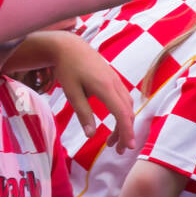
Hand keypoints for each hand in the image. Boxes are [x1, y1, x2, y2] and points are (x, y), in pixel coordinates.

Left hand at [48, 34, 135, 153]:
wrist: (69, 46)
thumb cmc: (67, 68)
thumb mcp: (71, 93)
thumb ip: (83, 113)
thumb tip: (91, 135)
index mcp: (104, 87)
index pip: (121, 114)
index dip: (126, 132)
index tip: (128, 147)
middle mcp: (114, 83)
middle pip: (127, 113)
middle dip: (126, 133)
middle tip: (118, 150)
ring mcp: (116, 80)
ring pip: (127, 106)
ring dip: (124, 124)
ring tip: (112, 141)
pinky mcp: (113, 79)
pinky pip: (124, 99)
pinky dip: (123, 113)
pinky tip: (115, 122)